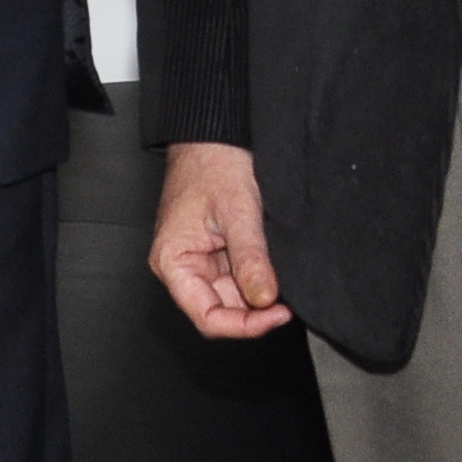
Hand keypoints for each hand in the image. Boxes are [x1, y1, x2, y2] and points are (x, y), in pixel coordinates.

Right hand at [150, 140, 291, 339]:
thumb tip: (264, 298)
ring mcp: (199, 259)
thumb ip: (250, 258)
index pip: (207, 316)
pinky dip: (257, 278)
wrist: (213, 136)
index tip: (277, 314)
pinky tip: (272, 268)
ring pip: (232, 296)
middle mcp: (182, 265)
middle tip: (288, 300)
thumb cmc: (212, 164)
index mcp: (173, 260)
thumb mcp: (238, 212)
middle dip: (255, 310)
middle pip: (221, 310)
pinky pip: (237, 277)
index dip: (243, 326)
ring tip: (281, 276)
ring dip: (258, 293)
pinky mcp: (215, 251)